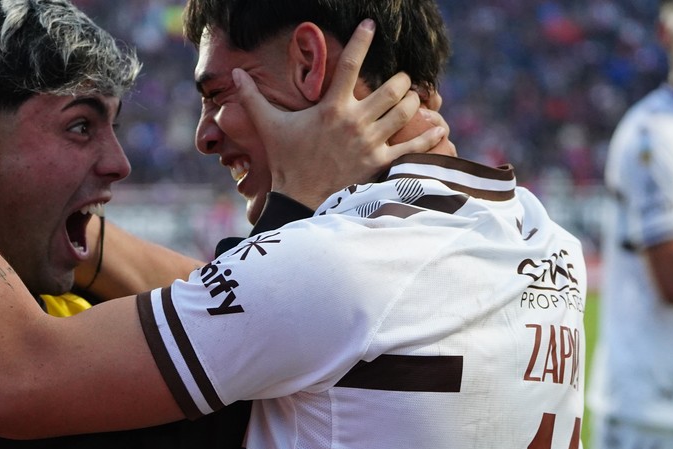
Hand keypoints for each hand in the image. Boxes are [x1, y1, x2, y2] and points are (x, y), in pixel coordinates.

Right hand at [232, 19, 446, 208]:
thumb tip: (233, 73)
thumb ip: (252, 98)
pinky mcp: (381, 162)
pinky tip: (439, 126)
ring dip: (412, 102)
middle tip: (398, 82)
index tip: (370, 24)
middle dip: (400, 81)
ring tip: (410, 101)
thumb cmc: (286, 161)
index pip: (349, 65)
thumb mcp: (269, 127)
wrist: (299, 200)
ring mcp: (370, 142)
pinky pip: (413, 145)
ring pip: (405, 111)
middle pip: (392, 88)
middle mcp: (355, 121)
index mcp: (331, 108)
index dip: (361, 41)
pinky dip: (429, 134)